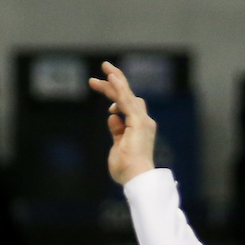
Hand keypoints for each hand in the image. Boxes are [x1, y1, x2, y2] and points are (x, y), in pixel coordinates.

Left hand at [88, 61, 156, 184]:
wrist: (136, 178)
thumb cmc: (127, 169)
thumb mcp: (118, 146)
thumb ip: (116, 131)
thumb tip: (112, 117)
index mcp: (138, 128)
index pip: (126, 106)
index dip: (115, 99)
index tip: (105, 98)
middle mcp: (143, 121)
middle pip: (127, 96)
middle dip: (114, 83)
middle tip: (101, 71)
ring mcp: (141, 120)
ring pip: (126, 94)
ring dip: (114, 80)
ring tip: (104, 67)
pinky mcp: (138, 121)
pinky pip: (126, 100)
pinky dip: (119, 87)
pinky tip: (111, 77)